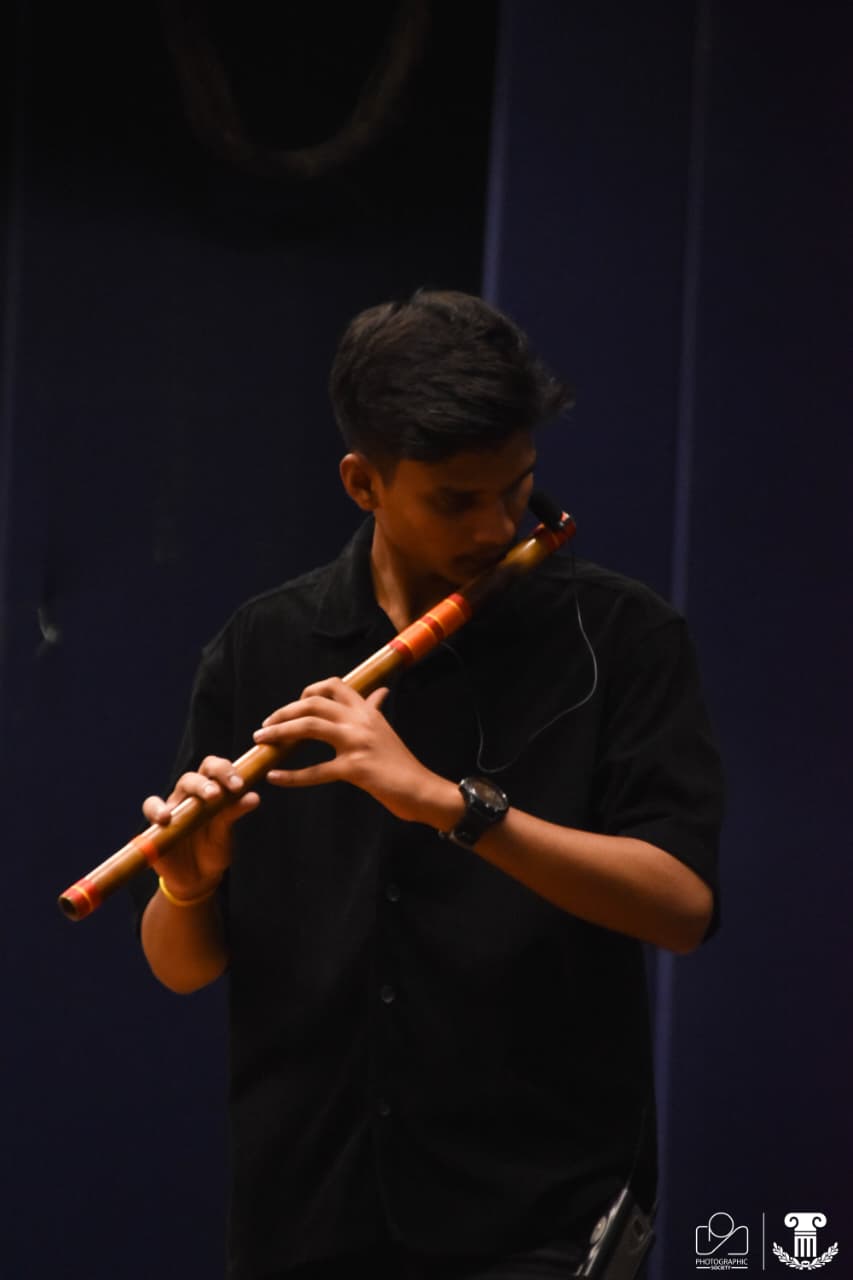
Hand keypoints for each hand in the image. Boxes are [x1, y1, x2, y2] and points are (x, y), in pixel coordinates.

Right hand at [142, 757, 259, 900]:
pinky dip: (157, 809)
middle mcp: (189, 796)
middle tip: (218, 794)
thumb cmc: (213, 849)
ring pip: (177, 789)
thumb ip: (233, 813)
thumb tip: (253, 796)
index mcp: (209, 792)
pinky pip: (151, 808)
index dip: (224, 770)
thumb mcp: (224, 833)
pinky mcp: (156, 824)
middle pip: (193, 777)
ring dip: (190, 791)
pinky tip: (166, 818)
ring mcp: (172, 808)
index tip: (239, 785)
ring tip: (205, 800)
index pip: (213, 769)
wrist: (196, 878)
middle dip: (206, 782)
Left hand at [252, 677, 451, 824]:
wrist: (422, 789)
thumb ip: (376, 710)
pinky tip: (274, 778)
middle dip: (284, 711)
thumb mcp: (387, 730)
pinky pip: (316, 771)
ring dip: (280, 732)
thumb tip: (379, 692)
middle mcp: (361, 721)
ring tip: (261, 741)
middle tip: (266, 724)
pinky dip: (292, 776)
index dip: (308, 691)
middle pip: (314, 703)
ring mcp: (357, 743)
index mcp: (367, 710)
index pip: (334, 685)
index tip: (294, 705)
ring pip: (310, 727)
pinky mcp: (355, 769)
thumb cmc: (402, 763)